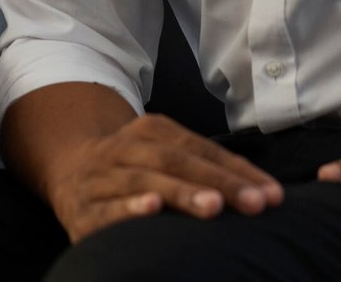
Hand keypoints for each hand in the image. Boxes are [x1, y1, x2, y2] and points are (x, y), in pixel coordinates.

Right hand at [46, 113, 283, 243]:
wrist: (67, 171)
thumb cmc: (132, 168)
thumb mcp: (162, 153)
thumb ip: (203, 165)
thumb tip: (261, 188)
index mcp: (149, 130)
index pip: (198, 148)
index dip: (236, 171)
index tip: (273, 194)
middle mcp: (124, 148)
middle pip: (174, 162)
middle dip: (217, 182)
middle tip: (254, 203)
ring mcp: (101, 177)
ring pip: (143, 181)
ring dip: (179, 193)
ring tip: (213, 206)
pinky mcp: (82, 210)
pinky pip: (106, 209)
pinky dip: (128, 209)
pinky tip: (151, 210)